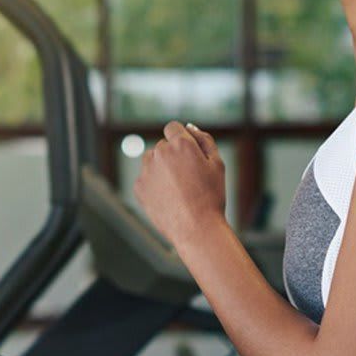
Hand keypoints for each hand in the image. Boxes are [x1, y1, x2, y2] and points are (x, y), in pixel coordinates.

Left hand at [133, 121, 226, 249]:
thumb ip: (204, 140)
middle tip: (188, 179)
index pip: (172, 128)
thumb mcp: (217, 164)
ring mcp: (147, 170)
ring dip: (161, 168)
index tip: (186, 154)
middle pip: (162, 145)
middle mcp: (160, 152)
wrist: (196, 228)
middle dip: (172, 156)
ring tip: (178, 189)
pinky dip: (154, 185)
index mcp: (181, 143)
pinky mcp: (139, 187)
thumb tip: (190, 127)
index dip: (180, 138)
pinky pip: (145, 179)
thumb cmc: (211, 196)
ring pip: (151, 160)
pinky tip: (169, 198)